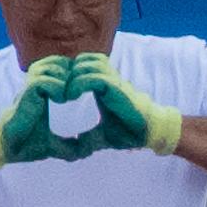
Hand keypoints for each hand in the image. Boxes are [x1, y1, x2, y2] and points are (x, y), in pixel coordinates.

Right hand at [0, 56, 95, 169]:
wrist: (8, 149)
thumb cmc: (28, 144)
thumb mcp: (55, 143)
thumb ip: (71, 145)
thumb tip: (88, 153)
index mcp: (43, 91)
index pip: (61, 65)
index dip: (73, 74)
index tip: (79, 93)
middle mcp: (35, 85)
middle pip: (58, 60)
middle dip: (71, 74)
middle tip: (75, 93)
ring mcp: (30, 88)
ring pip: (51, 66)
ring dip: (63, 81)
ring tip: (66, 98)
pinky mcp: (26, 94)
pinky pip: (42, 81)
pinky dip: (55, 88)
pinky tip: (59, 101)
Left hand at [64, 52, 182, 153]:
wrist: (149, 134)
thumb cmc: (128, 132)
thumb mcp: (102, 136)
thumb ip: (88, 139)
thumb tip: (76, 147)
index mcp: (104, 85)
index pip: (84, 64)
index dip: (69, 72)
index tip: (58, 91)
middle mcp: (109, 79)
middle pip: (84, 59)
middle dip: (68, 71)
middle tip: (59, 92)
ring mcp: (114, 82)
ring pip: (89, 63)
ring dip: (73, 76)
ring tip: (66, 95)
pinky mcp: (117, 89)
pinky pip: (96, 77)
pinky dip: (80, 84)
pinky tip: (72, 97)